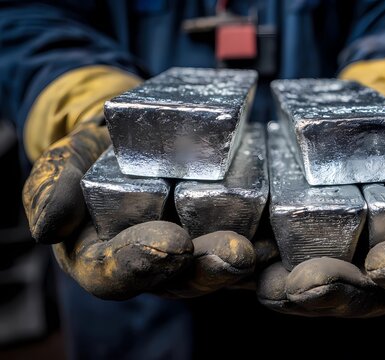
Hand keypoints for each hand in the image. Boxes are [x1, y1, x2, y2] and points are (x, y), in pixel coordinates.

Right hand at [23, 118, 256, 299]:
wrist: (131, 135)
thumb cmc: (93, 153)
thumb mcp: (62, 163)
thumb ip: (52, 189)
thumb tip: (47, 229)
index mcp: (104, 258)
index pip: (118, 274)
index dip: (142, 262)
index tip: (170, 242)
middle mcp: (152, 265)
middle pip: (179, 279)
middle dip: (207, 268)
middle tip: (234, 253)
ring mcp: (189, 254)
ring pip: (216, 269)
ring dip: (243, 262)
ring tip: (265, 247)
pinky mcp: (220, 235)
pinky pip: (244, 248)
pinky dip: (263, 243)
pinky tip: (281, 234)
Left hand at [256, 118, 384, 316]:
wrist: (377, 134)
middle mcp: (381, 274)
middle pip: (361, 297)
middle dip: (332, 292)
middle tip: (306, 283)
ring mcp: (338, 266)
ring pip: (314, 291)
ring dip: (286, 291)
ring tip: (266, 281)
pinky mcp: (298, 251)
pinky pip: (277, 265)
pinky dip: (257, 265)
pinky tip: (240, 256)